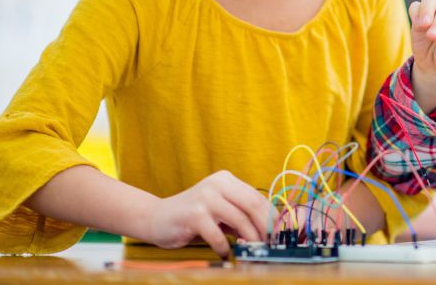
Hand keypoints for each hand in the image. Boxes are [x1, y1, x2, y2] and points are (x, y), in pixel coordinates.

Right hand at [145, 170, 271, 256]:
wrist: (157, 218)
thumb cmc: (192, 218)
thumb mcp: (220, 211)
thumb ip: (240, 216)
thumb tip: (268, 233)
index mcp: (225, 180)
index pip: (257, 197)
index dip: (271, 217)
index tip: (278, 234)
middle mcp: (217, 184)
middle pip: (253, 205)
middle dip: (265, 228)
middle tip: (269, 246)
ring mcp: (205, 198)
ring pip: (240, 220)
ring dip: (249, 240)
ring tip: (251, 252)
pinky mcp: (194, 215)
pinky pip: (218, 236)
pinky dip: (225, 248)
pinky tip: (226, 254)